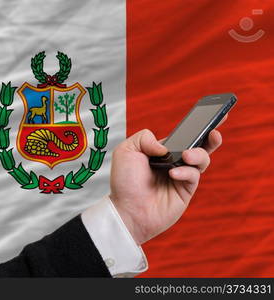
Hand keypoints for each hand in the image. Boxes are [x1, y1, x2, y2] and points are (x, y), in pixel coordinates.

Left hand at [109, 122, 224, 244]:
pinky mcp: (186, 190)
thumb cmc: (124, 182)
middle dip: (210, 134)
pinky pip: (194, 176)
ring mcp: (181, 176)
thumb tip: (164, 146)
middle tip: (214, 130)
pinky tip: (173, 173)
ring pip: (202, 158)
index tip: (210, 112)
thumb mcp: (126, 151)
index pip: (181, 134)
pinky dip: (186, 172)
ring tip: (186, 155)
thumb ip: (144, 138)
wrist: (126, 210)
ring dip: (198, 154)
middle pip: (199, 144)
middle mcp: (173, 162)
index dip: (195, 124)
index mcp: (160, 150)